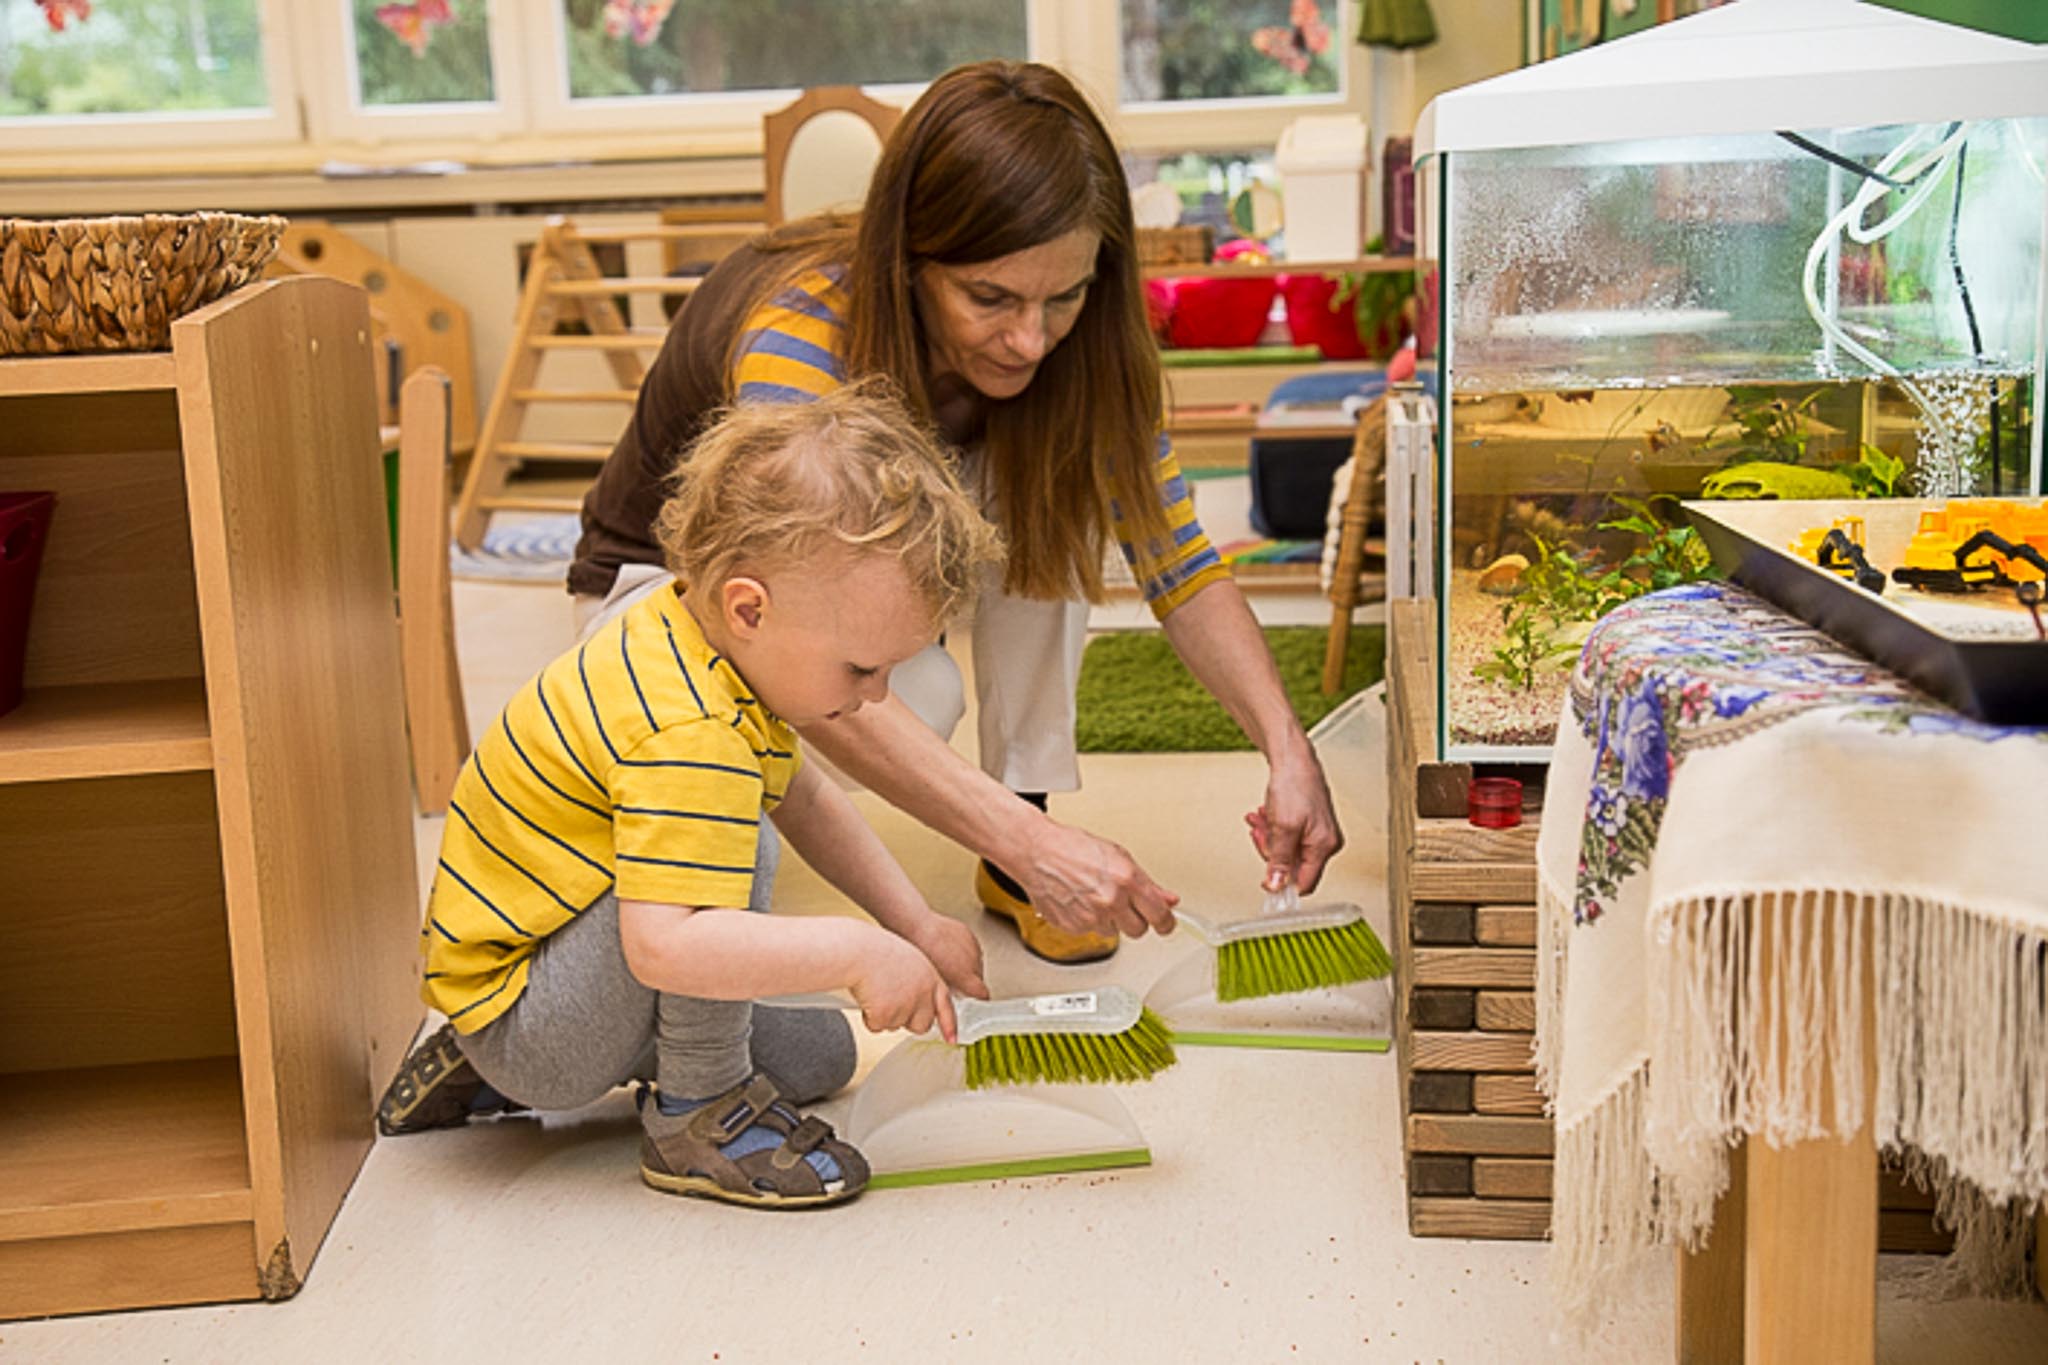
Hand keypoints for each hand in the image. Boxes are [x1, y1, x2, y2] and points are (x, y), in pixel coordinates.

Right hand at [846, 929, 958, 1042]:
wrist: (858, 951)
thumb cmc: (876, 949)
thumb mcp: (908, 960)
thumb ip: (918, 982)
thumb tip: (918, 1000)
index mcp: (930, 978)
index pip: (945, 1007)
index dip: (949, 1025)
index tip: (951, 1039)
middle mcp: (922, 994)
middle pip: (922, 1025)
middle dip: (908, 1020)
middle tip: (892, 1003)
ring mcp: (906, 1006)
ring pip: (896, 1026)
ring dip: (885, 1016)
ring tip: (876, 992)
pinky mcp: (886, 1015)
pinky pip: (877, 1027)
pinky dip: (869, 1018)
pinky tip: (866, 998)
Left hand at [903, 912, 989, 1001]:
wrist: (920, 929)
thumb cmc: (925, 956)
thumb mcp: (937, 982)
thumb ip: (950, 991)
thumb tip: (952, 996)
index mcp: (968, 979)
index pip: (983, 994)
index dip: (978, 998)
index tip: (972, 998)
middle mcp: (975, 963)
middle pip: (979, 977)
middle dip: (970, 980)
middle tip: (954, 980)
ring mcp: (974, 948)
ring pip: (976, 961)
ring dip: (967, 964)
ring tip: (949, 962)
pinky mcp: (969, 935)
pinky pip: (971, 947)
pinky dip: (963, 951)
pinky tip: (948, 950)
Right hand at [1014, 819, 1178, 939]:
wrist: (1037, 852)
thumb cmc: (1073, 848)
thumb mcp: (1119, 857)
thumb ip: (1148, 884)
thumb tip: (1169, 899)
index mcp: (1128, 880)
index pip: (1159, 915)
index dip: (1166, 923)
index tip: (1167, 925)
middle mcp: (1112, 900)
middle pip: (1139, 930)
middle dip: (1135, 919)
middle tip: (1124, 904)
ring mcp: (1092, 917)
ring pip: (1114, 931)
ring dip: (1109, 919)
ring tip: (1094, 895)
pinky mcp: (1074, 927)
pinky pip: (1091, 931)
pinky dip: (1088, 920)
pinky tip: (1080, 901)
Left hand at [1245, 742, 1343, 893]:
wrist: (1292, 756)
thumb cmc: (1295, 783)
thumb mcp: (1283, 827)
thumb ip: (1279, 859)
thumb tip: (1276, 885)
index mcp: (1325, 846)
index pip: (1305, 883)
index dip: (1283, 883)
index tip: (1266, 882)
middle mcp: (1325, 842)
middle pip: (1292, 866)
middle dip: (1271, 851)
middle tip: (1261, 835)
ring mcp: (1317, 833)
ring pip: (1286, 850)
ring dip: (1268, 837)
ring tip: (1260, 820)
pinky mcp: (1308, 823)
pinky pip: (1286, 836)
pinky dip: (1272, 828)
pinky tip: (1264, 816)